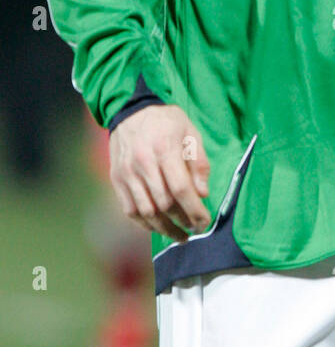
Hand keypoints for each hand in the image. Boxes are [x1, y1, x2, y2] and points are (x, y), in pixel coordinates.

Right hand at [109, 104, 211, 240]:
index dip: (194, 210)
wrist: (130, 111)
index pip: (180, 189)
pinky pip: (129, 210)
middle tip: (195, 228)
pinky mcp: (116, 180)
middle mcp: (143, 163)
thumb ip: (198, 162)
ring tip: (180, 235)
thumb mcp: (190, 132)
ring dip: (164, 229)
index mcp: (164, 149)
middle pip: (164, 203)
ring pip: (146, 211)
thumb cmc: (166, 121)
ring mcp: (127, 173)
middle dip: (182, 220)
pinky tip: (158, 227)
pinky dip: (144, 223)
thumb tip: (202, 193)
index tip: (205, 221)